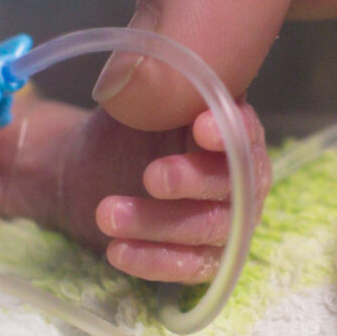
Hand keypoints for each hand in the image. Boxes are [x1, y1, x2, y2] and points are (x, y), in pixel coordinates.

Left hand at [0, 100, 266, 284]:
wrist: (90, 172)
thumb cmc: (127, 132)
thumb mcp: (136, 102)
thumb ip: (151, 87)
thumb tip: (144, 68)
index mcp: (233, 132)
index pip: (246, 133)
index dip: (230, 133)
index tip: (199, 126)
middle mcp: (242, 179)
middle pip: (235, 185)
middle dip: (193, 180)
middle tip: (151, 175)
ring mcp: (226, 222)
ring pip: (208, 229)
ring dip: (159, 223)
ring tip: (108, 214)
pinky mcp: (203, 259)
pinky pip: (189, 267)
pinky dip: (154, 261)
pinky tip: (117, 251)